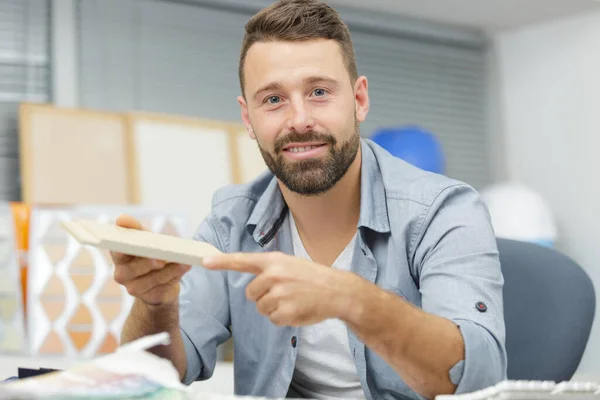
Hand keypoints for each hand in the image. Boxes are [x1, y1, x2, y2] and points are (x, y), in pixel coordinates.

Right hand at [111, 214, 190, 306]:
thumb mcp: (144, 237)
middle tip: (161, 258)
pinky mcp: (150, 297)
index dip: (123, 248)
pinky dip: (175, 275)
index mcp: (118, 257)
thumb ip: (134, 227)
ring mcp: (134, 288)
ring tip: (182, 261)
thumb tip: (121, 218)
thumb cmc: (150, 252)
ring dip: (168, 270)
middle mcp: (122, 274)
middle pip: (134, 268)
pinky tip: (185, 267)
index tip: (132, 245)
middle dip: (148, 263)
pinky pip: (163, 286)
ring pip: (152, 279)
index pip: (117, 251)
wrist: (162, 278)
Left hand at [202, 251, 360, 325]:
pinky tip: (297, 309)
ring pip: (261, 308)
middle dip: (263, 296)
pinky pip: (273, 319)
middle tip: (284, 293)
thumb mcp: (290, 264)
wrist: (338, 291)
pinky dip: (284, 318)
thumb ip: (270, 270)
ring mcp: (279, 294)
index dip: (221, 261)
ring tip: (293, 300)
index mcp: (274, 261)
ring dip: (274, 308)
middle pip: (251, 293)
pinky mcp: (285, 311)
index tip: (204, 261)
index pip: (242, 260)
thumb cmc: (313, 278)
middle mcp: (274, 275)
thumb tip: (253, 284)